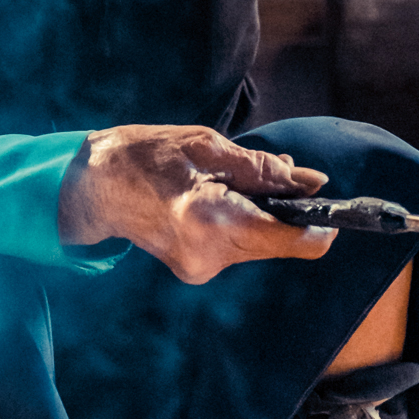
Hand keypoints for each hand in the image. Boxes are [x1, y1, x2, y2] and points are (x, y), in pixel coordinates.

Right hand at [58, 125, 335, 284]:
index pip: (294, 241)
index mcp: (211, 222)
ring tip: (229, 179)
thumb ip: (262, 169)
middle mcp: (209, 257)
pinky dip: (241, 221)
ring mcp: (200, 270)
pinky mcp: (196, 271)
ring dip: (262, 212)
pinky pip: (240, 246)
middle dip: (287, 209)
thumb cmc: (141, 157)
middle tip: (269, 171)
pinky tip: (217, 197)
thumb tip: (312, 182)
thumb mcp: (204, 147)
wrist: (89, 188)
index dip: (322, 222)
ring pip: (261, 243)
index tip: (329, 200)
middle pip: (281, 243)